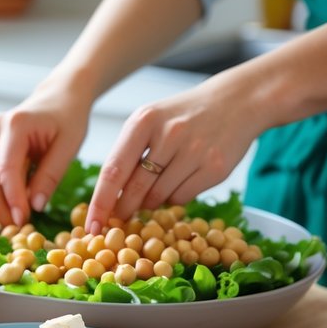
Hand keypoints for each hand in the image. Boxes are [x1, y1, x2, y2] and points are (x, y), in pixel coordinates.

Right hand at [0, 83, 90, 226]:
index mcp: (16, 124)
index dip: (12, 198)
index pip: (7, 169)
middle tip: (13, 227)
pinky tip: (2, 207)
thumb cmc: (68, 120)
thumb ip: (51, 175)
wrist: (57, 98)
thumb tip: (35, 207)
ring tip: (8, 221)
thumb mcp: (69, 145)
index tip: (22, 221)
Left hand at [84, 76, 266, 234]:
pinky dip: (174, 198)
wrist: (235, 102)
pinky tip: (179, 182)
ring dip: (150, 203)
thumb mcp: (149, 122)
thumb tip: (108, 200)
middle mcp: (170, 135)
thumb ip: (127, 154)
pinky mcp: (215, 167)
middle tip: (119, 218)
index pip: (113, 170)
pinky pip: (183, 198)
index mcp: (144, 121)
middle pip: (135, 188)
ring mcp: (195, 151)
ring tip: (154, 190)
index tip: (91, 225)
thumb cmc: (181, 116)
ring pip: (159, 197)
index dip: (100, 203)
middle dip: (123, 209)